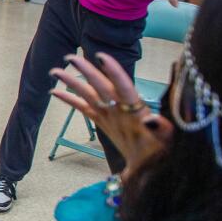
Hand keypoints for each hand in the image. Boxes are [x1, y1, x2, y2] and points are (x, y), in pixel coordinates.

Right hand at [50, 53, 173, 182]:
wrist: (153, 163)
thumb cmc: (161, 152)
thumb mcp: (166, 141)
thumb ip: (162, 129)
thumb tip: (152, 119)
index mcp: (136, 110)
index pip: (124, 87)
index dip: (114, 72)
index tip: (102, 57)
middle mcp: (120, 107)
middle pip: (101, 85)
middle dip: (86, 71)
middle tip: (70, 58)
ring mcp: (109, 113)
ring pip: (88, 93)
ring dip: (72, 82)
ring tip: (55, 71)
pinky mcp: (102, 121)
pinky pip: (83, 108)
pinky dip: (70, 100)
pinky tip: (55, 93)